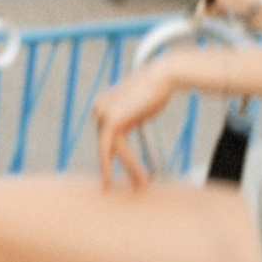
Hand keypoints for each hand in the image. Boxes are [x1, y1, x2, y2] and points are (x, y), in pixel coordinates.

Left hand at [91, 60, 177, 186]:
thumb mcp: (138, 106)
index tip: (112, 172)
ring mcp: (102, 114)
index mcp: (102, 103)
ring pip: (111, 150)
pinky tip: (143, 177)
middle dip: (112, 166)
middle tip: (120, 184)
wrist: (162, 76)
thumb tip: (130, 132)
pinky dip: (131, 165)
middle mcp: (98, 107)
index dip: (112, 155)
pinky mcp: (111, 121)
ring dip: (128, 169)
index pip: (105, 135)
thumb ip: (130, 118)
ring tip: (141, 185)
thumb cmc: (157, 89)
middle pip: (105, 144)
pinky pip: (119, 150)